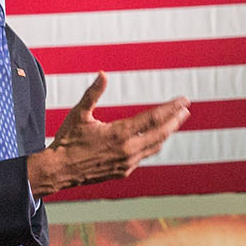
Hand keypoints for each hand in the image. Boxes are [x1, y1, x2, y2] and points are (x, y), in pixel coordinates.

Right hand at [24, 75, 189, 195]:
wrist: (59, 170)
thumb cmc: (68, 139)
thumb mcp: (79, 113)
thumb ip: (93, 93)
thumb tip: (103, 74)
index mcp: (119, 133)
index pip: (153, 118)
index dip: (170, 108)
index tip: (183, 101)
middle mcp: (128, 149)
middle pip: (160, 133)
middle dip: (175, 120)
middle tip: (186, 109)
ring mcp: (127, 163)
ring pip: (155, 146)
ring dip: (166, 132)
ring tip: (175, 122)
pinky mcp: (124, 171)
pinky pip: (144, 155)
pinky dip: (153, 144)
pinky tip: (156, 138)